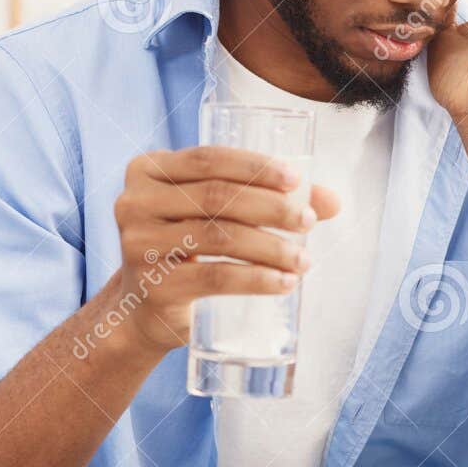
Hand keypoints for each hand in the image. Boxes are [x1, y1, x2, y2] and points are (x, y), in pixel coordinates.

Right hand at [108, 146, 339, 357]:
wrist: (144, 308)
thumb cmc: (190, 248)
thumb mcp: (218, 214)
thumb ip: (270, 199)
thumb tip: (333, 202)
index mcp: (149, 169)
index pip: (208, 158)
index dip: (254, 166)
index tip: (297, 179)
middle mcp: (134, 202)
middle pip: (216, 197)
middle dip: (272, 208)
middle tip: (309, 222)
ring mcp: (138, 245)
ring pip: (218, 237)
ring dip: (271, 248)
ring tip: (304, 260)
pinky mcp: (152, 285)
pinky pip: (213, 277)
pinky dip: (256, 280)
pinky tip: (284, 283)